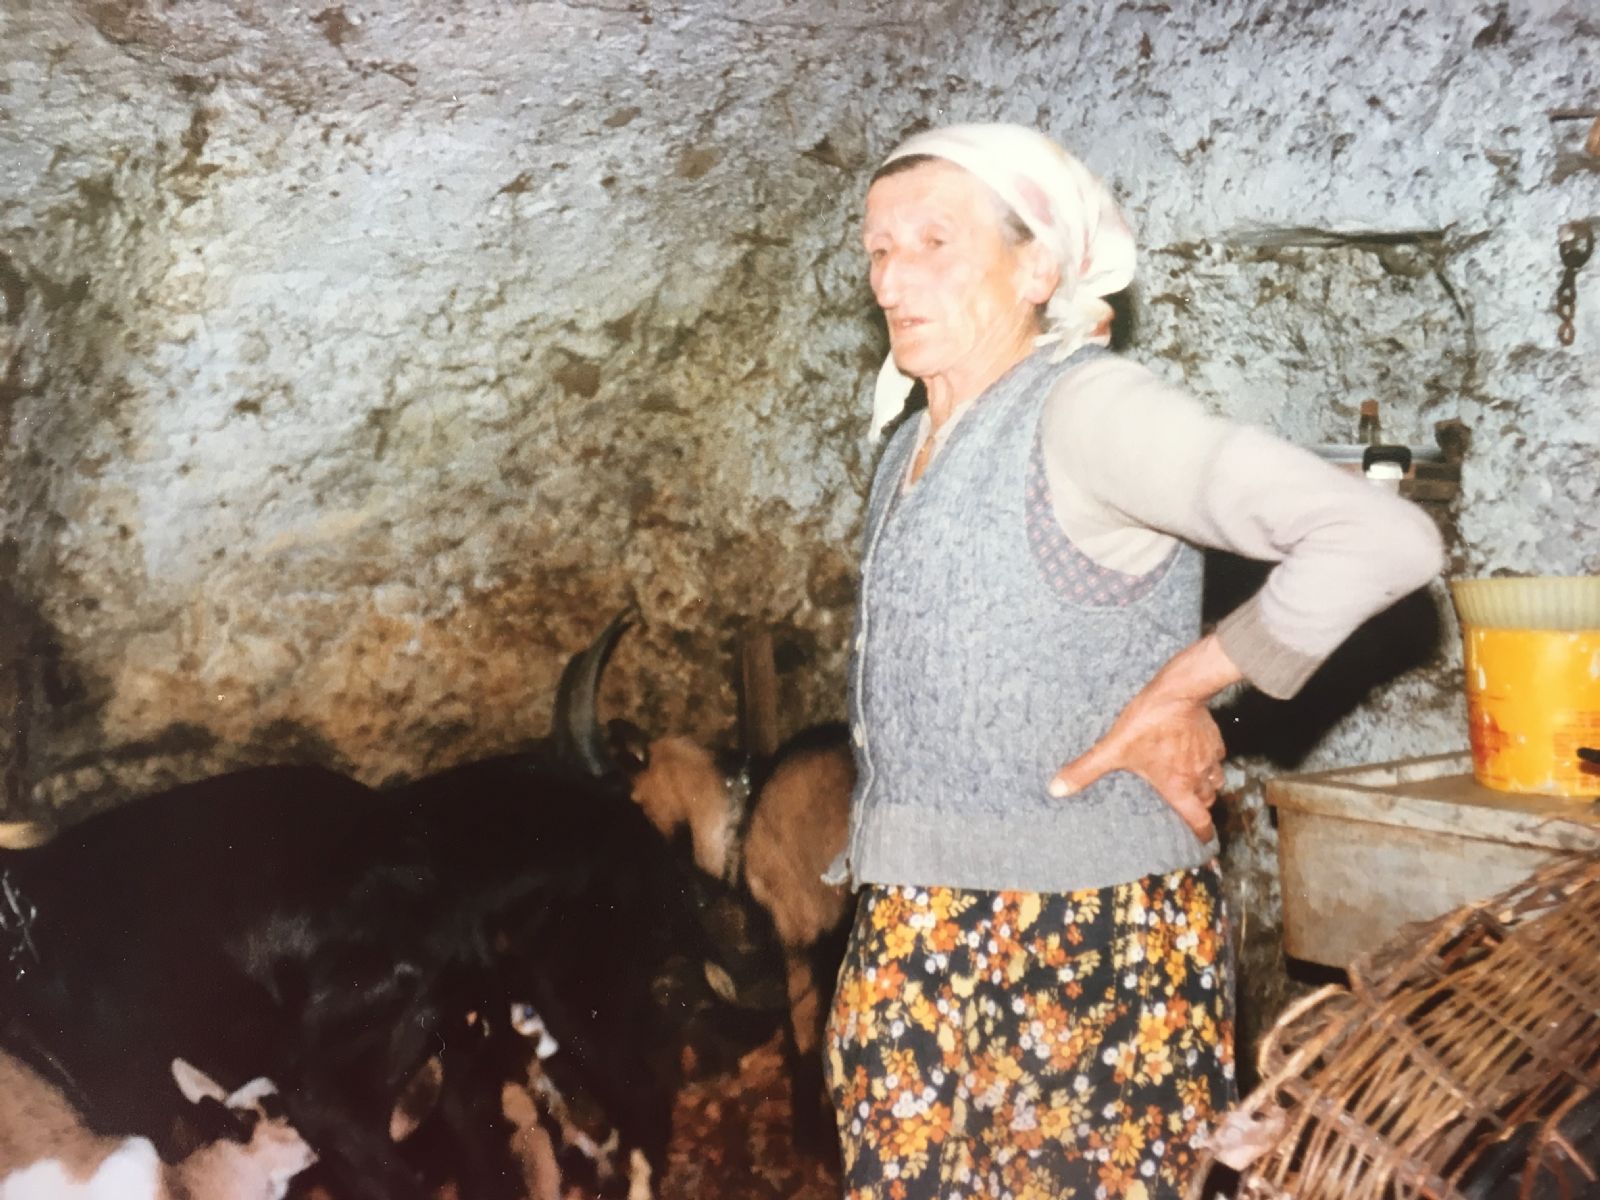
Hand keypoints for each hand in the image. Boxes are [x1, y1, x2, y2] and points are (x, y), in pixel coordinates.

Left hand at [1048, 691, 1226, 841]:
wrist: (1179, 691)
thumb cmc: (1147, 723)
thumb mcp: (1113, 748)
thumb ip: (1086, 770)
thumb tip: (1055, 789)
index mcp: (1177, 785)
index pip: (1198, 820)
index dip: (1202, 833)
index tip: (1203, 839)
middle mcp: (1197, 776)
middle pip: (1207, 801)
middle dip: (1199, 807)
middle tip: (1188, 807)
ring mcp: (1209, 757)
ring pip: (1216, 781)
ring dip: (1207, 786)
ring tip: (1194, 783)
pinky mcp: (1214, 738)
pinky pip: (1217, 757)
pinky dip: (1210, 761)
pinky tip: (1197, 753)